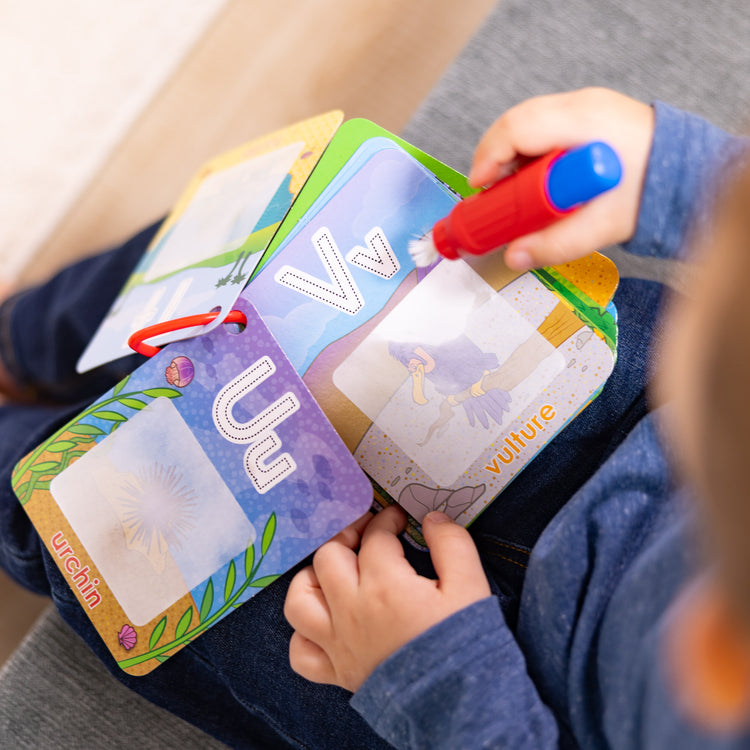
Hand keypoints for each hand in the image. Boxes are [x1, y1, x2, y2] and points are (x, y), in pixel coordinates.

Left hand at [284, 504, 490, 691]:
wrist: (460, 705)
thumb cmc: (464, 642)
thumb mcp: (470, 585)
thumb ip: (452, 544)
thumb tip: (432, 519)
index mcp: (384, 584)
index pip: (375, 537)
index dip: (385, 519)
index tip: (396, 517)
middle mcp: (352, 610)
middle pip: (329, 556)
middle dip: (347, 536)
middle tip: (366, 534)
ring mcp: (339, 643)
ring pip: (299, 600)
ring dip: (312, 578)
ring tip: (334, 571)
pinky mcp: (337, 672)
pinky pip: (300, 652)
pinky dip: (303, 633)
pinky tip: (323, 621)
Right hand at [468, 87, 654, 269]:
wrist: (687, 174)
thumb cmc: (650, 193)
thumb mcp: (602, 225)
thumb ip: (556, 244)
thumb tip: (513, 256)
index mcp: (586, 124)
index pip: (519, 128)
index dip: (490, 157)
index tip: (481, 189)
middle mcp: (582, 105)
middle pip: (516, 122)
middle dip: (493, 159)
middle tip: (488, 196)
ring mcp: (584, 104)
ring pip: (525, 123)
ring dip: (509, 157)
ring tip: (508, 192)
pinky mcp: (584, 114)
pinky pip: (541, 126)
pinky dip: (526, 152)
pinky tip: (530, 180)